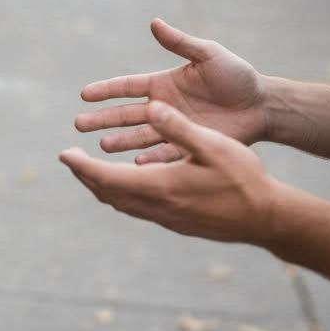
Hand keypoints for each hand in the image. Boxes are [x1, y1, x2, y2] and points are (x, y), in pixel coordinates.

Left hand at [60, 101, 279, 245]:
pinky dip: (120, 195)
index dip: (81, 166)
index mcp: (160, 186)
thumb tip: (150, 106)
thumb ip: (179, 126)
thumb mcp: (212, 144)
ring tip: (90, 169)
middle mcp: (157, 206)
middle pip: (107, 192)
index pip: (106, 177)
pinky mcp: (176, 224)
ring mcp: (167, 219)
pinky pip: (136, 209)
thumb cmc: (244, 178)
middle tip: (70, 158)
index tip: (63, 154)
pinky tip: (125, 186)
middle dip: (85, 175)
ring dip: (101, 185)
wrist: (266, 219)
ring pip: (121, 204)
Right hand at [74, 19, 266, 162]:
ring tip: (102, 147)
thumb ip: (181, 42)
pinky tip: (135, 166)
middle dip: (102, 119)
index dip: (105, 90)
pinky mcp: (189, 146)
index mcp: (163, 84)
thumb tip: (153, 22)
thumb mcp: (209, 55)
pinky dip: (151, 160)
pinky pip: (166, 155)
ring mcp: (175, 128)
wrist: (263, 105)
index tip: (83, 95)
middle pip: (126, 114)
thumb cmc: (236, 76)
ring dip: (122, 142)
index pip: (127, 87)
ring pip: (141, 137)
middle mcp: (163, 108)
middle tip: (78, 125)